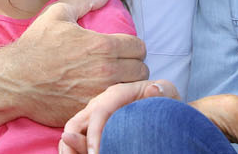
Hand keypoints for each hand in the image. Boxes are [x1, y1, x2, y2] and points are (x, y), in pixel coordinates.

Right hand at [9, 0, 147, 126]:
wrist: (13, 80)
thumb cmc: (34, 47)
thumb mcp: (57, 14)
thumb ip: (84, 0)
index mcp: (103, 46)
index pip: (139, 48)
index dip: (133, 47)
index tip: (124, 50)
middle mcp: (106, 71)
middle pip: (141, 71)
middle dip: (133, 67)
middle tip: (121, 67)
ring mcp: (99, 95)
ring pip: (132, 92)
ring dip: (127, 86)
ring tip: (115, 83)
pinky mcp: (91, 112)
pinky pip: (115, 109)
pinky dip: (114, 104)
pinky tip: (104, 99)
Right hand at [60, 80, 177, 153]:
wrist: (160, 103)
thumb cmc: (163, 100)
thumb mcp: (168, 93)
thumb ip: (163, 91)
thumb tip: (152, 89)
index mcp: (116, 93)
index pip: (99, 113)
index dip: (95, 135)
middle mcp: (100, 103)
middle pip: (75, 123)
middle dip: (73, 145)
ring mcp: (93, 114)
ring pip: (72, 132)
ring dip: (70, 148)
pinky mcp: (92, 125)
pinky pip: (77, 138)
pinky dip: (74, 149)